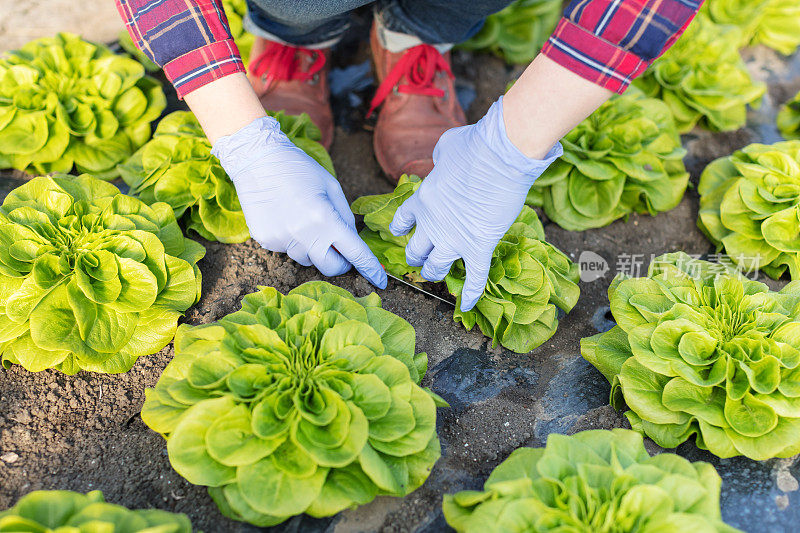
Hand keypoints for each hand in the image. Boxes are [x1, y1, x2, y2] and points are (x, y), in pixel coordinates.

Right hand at [212, 116, 386, 287]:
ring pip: (307, 259)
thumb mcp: (332, 187)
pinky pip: (287, 250)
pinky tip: (286, 218)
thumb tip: (352, 241)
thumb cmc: (299, 169)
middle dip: (340, 262)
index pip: (354, 253)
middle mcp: (303, 235)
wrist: (257, 160)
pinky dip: (293, 240)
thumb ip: (345, 217)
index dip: (369, 269)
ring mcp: (282, 241)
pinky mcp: (266, 241)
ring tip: (304, 221)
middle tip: (339, 247)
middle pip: (330, 268)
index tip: (379, 281)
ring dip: (314, 248)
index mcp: (325, 219)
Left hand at [390, 97, 561, 310]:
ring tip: (437, 275)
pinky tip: (466, 306)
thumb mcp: (445, 148)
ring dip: (435, 272)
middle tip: (421, 260)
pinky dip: (470, 294)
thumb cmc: (473, 146)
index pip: (402, 221)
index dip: (401, 230)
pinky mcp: (478, 246)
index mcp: (422, 200)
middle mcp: (432, 224)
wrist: (497, 155)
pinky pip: (473, 278)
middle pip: (416, 251)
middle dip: (416, 257)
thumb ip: (440, 161)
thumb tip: (443, 160)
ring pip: (437, 267)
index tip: (401, 234)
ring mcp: (454, 238)